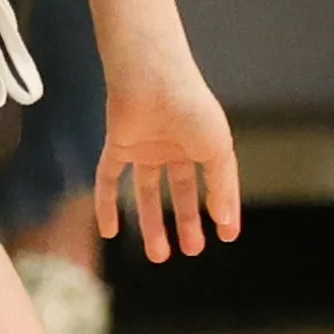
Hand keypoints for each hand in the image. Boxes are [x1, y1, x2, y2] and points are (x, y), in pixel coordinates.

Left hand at [95, 56, 240, 261]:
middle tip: (192, 251)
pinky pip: (108, 179)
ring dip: (151, 224)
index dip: (220, 208)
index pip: (212, 183)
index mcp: (201, 143)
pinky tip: (110, 232)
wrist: (152, 77)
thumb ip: (222, 186)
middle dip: (186, 222)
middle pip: (179, 192)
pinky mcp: (118, 145)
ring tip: (160, 256)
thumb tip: (226, 223)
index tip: (226, 237)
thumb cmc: (191, 106)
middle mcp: (172, 146)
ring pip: (145, 192)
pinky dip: (106, 205)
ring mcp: (144, 147)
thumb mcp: (218, 150)